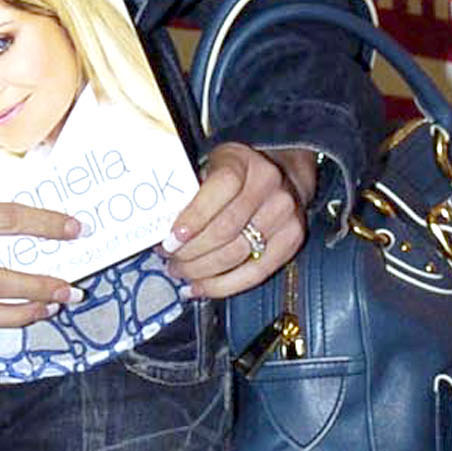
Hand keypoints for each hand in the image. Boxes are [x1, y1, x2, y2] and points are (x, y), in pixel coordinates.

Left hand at [162, 142, 315, 297]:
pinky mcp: (292, 240)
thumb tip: (159, 231)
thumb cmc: (234, 175)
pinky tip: (200, 288)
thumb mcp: (209, 168)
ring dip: (201, 271)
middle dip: (191, 252)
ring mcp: (285, 214)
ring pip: (236, 254)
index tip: (170, 240)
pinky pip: (255, 273)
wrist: (280, 176)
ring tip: (181, 273)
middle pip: (225, 229)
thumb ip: (188, 193)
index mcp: (243, 162)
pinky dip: (222, 286)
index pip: (221, 188)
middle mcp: (270, 185)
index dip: (193, 218)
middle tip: (170, 260)